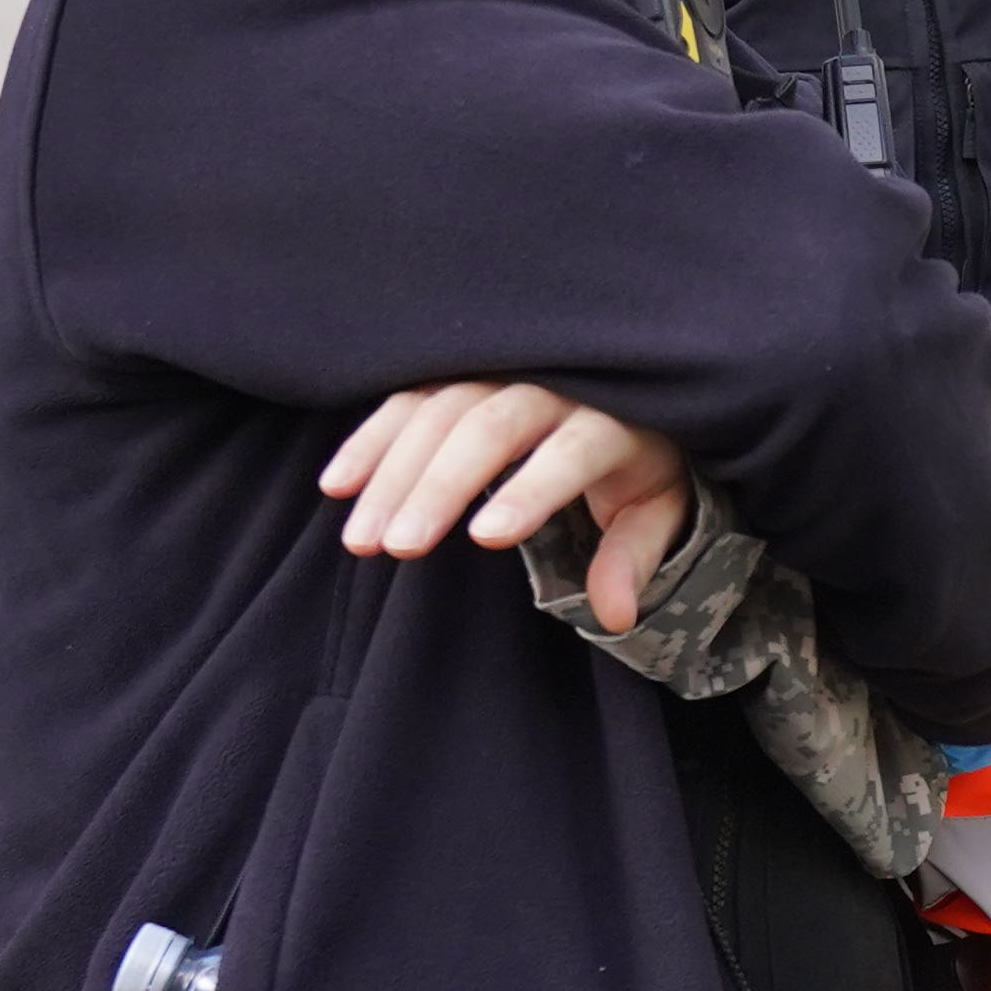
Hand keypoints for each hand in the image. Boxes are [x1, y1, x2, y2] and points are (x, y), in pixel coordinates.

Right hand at [321, 383, 697, 632]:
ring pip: (437, 414)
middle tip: (401, 547)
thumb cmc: (636, 461)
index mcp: (610, 419)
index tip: (485, 538)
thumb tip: (615, 616)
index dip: (530, 491)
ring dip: (392, 474)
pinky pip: (406, 400)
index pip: (569, 453)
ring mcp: (497, 374)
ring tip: (362, 539)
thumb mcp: (655, 508)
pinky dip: (368, 441)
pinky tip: (336, 486)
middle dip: (440, 487)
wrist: (624, 389)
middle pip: (489, 429)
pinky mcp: (455, 373)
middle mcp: (550, 385)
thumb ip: (633, 555)